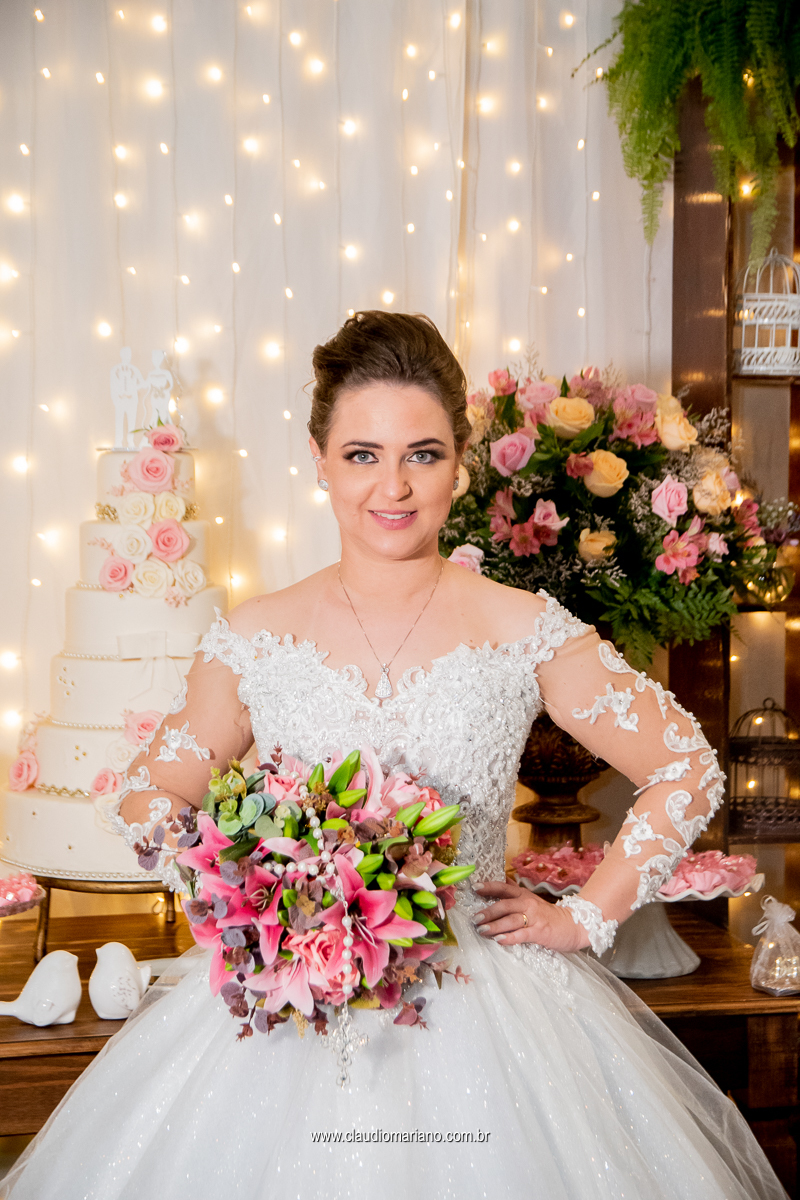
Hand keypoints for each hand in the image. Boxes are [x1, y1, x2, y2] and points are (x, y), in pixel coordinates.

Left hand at [472, 881, 588, 951]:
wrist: (573, 925)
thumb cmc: (548, 914)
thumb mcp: (531, 899)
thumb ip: (515, 893)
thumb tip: (500, 880)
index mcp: (524, 895)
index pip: (504, 887)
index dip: (489, 887)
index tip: (475, 887)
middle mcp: (528, 904)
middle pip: (504, 905)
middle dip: (488, 911)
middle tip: (475, 918)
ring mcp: (533, 918)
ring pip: (511, 920)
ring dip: (495, 925)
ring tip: (482, 930)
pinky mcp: (539, 932)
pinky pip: (521, 934)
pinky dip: (509, 937)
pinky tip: (499, 940)